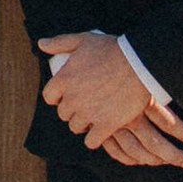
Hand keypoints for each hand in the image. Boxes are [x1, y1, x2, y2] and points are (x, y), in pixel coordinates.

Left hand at [38, 32, 182, 168]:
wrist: (140, 63)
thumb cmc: (112, 49)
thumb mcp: (83, 40)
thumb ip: (60, 43)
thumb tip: (41, 43)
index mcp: (64, 79)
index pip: (49, 97)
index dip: (57, 97)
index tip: (67, 95)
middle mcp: (73, 99)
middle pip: (63, 114)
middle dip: (71, 110)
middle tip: (84, 104)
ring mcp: (89, 114)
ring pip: (75, 127)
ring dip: (83, 124)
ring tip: (93, 116)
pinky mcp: (106, 125)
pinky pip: (91, 141)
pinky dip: (95, 138)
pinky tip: (101, 131)